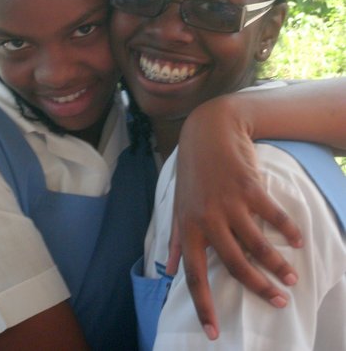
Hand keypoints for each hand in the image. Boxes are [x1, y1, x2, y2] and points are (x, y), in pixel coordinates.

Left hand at [168, 95, 302, 338]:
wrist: (208, 132)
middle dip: (259, 288)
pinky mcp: (249, 188)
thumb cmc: (191, 172)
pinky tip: (297, 240)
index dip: (202, 305)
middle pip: (234, 264)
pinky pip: (273, 215)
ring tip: (293, 279)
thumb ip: (172, 238)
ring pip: (257, 244)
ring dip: (278, 265)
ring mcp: (228, 203)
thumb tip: (166, 268)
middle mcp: (207, 218)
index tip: (213, 334)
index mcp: (187, 227)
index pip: (192, 273)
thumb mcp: (177, 204)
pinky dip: (288, 229)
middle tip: (279, 302)